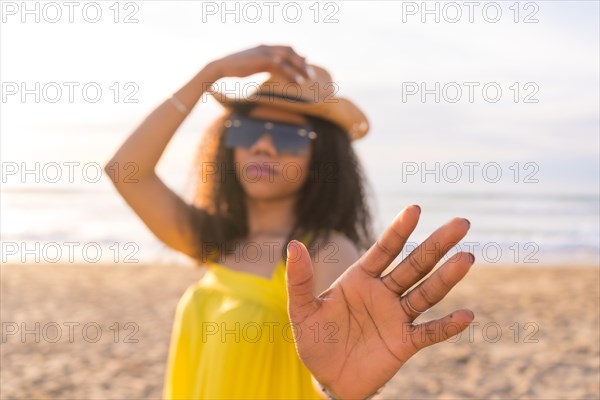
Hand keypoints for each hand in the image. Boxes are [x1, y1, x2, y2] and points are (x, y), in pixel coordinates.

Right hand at [208, 44, 310, 82]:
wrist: (222, 66)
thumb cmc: (236, 68)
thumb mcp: (254, 65)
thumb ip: (267, 64)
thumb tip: (277, 66)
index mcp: (265, 47)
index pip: (287, 48)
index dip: (298, 57)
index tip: (306, 66)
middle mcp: (267, 47)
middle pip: (291, 51)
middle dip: (302, 63)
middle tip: (311, 75)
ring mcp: (265, 52)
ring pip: (289, 58)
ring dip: (300, 68)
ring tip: (308, 79)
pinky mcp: (262, 60)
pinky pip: (282, 66)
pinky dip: (292, 74)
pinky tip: (298, 82)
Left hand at [285, 205, 474, 398]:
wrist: (328, 378)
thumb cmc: (316, 340)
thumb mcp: (302, 310)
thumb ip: (300, 280)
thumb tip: (293, 245)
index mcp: (361, 279)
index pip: (384, 249)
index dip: (399, 230)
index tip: (415, 209)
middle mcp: (384, 293)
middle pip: (414, 265)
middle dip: (436, 245)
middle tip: (462, 223)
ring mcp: (396, 317)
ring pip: (426, 293)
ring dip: (446, 277)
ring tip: (466, 258)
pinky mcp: (404, 343)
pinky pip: (429, 332)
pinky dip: (447, 326)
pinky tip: (467, 315)